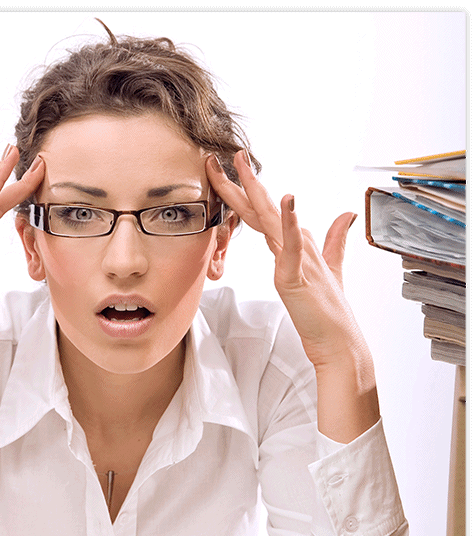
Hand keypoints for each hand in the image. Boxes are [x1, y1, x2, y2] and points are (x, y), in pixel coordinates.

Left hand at [206, 150, 378, 441]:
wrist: (337, 342)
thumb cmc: (327, 311)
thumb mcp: (329, 270)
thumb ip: (334, 241)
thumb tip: (345, 215)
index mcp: (293, 246)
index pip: (263, 213)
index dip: (247, 191)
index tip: (231, 168)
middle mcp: (294, 247)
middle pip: (263, 210)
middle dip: (243, 181)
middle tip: (228, 154)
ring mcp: (296, 260)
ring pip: (272, 220)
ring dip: (258, 193)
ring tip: (245, 167)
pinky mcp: (297, 277)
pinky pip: (292, 246)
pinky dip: (289, 223)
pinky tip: (287, 201)